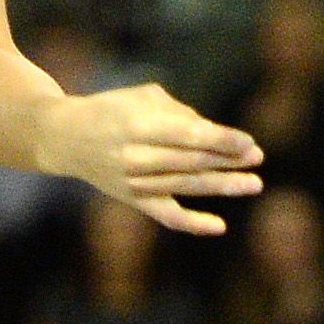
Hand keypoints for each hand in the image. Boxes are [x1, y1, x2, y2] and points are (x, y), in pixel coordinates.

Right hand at [37, 82, 260, 235]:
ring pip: (186, 188)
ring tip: (253, 184)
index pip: (189, 135)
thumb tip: (217, 136)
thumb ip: (180, 113)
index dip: (223, 140)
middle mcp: (135, 156)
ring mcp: (134, 182)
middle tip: (258, 158)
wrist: (66, 138)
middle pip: (192, 162)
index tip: (249, 142)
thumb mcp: (143, 97)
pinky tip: (220, 226)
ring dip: (222, 186)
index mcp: (139, 124)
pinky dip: (193, 223)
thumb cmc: (112, 109)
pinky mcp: (133, 200)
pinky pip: (166, 216)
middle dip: (229, 161)